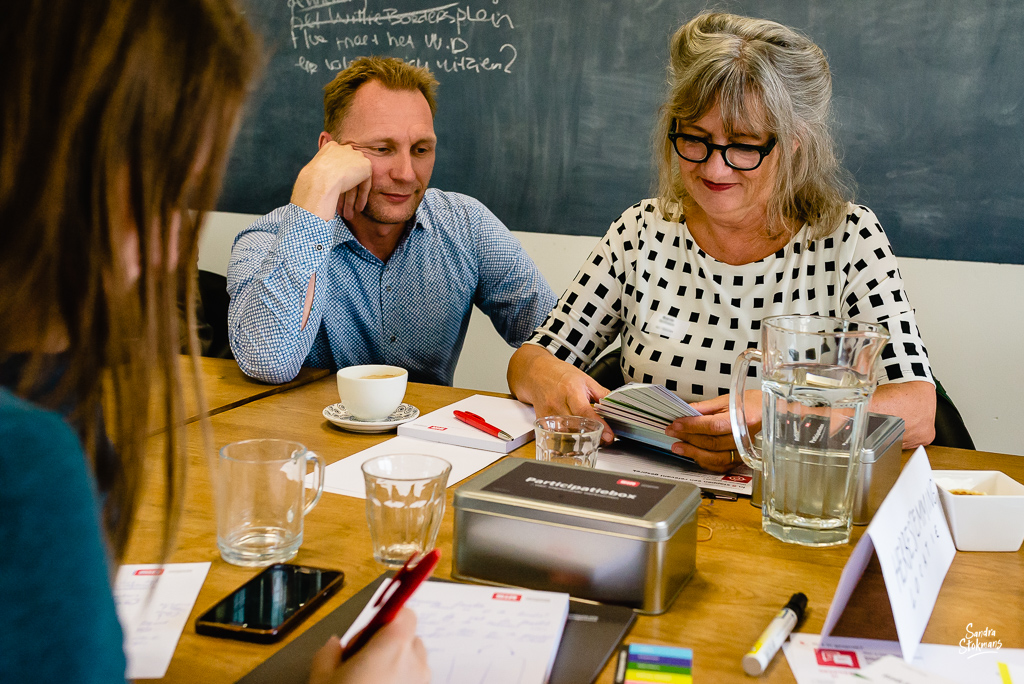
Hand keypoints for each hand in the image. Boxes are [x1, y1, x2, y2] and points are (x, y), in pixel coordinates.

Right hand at [291, 141, 371, 222]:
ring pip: (356, 180)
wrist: (321, 179)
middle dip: (346, 190)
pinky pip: (364, 184)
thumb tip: (322, 186)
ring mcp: (356, 156)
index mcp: (331, 147)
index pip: (338, 164)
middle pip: (348, 172)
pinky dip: (362, 197)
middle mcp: (345, 149)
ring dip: (353, 197)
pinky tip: (358, 208)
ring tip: (350, 212)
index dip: (337, 180)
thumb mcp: (314, 172)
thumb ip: (323, 172)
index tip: (335, 192)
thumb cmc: (311, 180)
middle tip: (342, 205)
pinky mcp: (366, 166)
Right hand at [308, 608, 428, 683]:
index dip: (388, 616)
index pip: (405, 612)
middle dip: (389, 645)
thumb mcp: (322, 679)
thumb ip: (328, 653)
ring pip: (413, 665)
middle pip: (409, 640)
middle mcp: (415, 662)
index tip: (373, 624)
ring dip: (397, 668)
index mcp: (392, 646)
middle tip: (362, 660)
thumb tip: (334, 644)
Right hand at [507, 345, 613, 442]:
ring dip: (581, 437)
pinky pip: (558, 433)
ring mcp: (548, 412)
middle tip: (604, 439)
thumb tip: (617, 406)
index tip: (609, 436)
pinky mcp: (543, 420)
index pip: (584, 411)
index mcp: (571, 389)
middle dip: (592, 434)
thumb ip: (602, 394)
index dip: (598, 424)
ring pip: (567, 432)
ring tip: (591, 437)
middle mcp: (557, 402)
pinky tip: (576, 434)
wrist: (537, 372)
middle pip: (575, 425)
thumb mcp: (585, 379)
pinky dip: (568, 436)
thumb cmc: (561, 374)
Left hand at [665, 390, 761, 471]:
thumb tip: (687, 411)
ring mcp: (743, 451)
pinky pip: (721, 465)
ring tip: (677, 447)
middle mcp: (744, 438)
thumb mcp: (728, 400)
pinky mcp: (740, 459)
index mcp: (742, 420)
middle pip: (711, 443)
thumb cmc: (752, 404)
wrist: (770, 413)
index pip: (712, 426)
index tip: (676, 424)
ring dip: (693, 452)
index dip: (692, 426)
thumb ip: (706, 407)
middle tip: (672, 432)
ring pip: (715, 457)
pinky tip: (693, 455)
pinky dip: (705, 461)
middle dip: (688, 438)